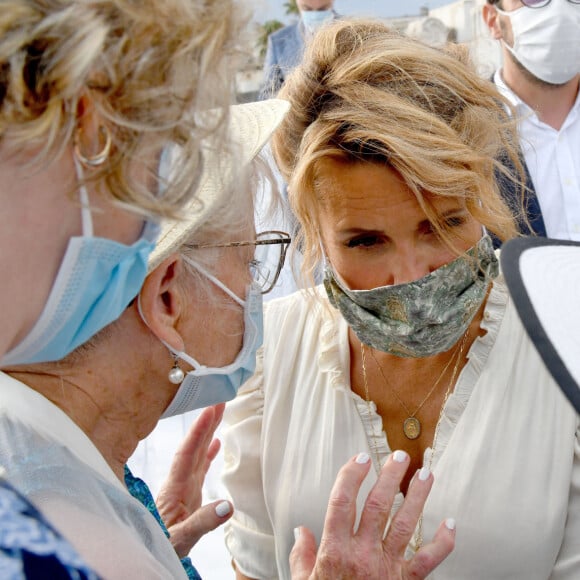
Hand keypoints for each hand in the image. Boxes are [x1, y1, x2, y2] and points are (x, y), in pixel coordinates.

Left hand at [156, 403, 232, 557]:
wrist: (149, 556)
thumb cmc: (161, 547)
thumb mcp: (181, 539)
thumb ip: (202, 522)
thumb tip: (228, 505)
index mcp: (174, 489)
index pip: (187, 453)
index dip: (198, 431)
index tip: (208, 410)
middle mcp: (179, 483)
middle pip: (193, 446)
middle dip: (205, 423)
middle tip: (218, 401)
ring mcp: (183, 488)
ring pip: (197, 453)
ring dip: (208, 433)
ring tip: (219, 413)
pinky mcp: (188, 495)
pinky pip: (200, 468)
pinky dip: (208, 453)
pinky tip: (216, 442)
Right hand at [290, 450, 454, 578]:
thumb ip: (300, 555)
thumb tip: (299, 531)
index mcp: (334, 551)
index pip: (341, 502)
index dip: (351, 476)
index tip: (360, 457)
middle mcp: (362, 554)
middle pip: (378, 506)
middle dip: (389, 477)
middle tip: (399, 456)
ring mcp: (386, 567)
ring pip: (404, 524)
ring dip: (417, 497)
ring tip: (426, 474)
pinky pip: (428, 561)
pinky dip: (443, 542)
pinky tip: (451, 524)